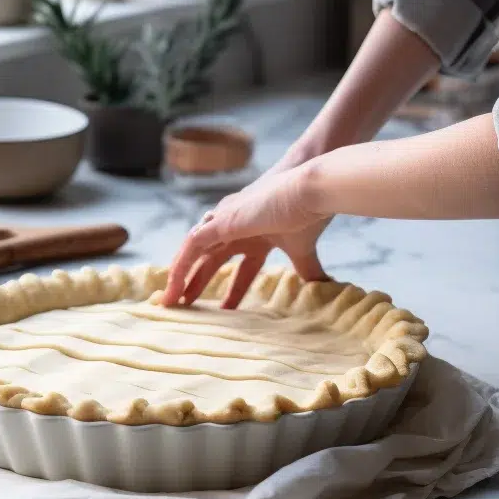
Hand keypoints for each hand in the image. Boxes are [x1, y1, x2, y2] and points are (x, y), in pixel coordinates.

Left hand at [162, 166, 330, 308]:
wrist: (308, 188)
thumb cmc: (308, 211)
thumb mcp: (304, 250)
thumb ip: (308, 270)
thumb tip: (325, 289)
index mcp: (257, 235)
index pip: (240, 267)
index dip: (232, 289)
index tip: (225, 310)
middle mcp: (237, 227)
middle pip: (211, 261)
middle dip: (199, 283)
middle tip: (186, 306)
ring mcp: (227, 222)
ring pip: (196, 253)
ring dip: (184, 277)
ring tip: (174, 301)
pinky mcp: (220, 222)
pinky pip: (191, 247)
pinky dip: (180, 266)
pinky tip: (174, 284)